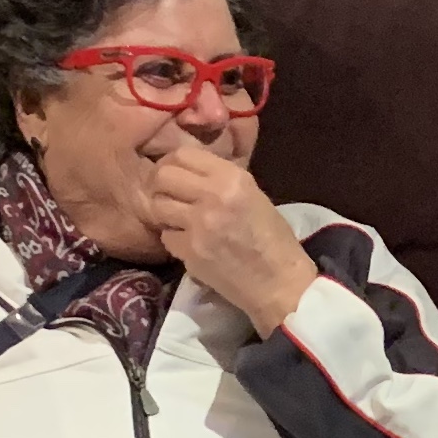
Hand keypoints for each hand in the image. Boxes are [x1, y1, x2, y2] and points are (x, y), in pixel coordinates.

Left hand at [145, 143, 319, 331]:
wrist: (279, 283)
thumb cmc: (273, 240)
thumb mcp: (253, 196)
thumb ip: (220, 181)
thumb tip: (187, 174)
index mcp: (233, 177)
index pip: (182, 155)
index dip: (171, 164)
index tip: (174, 176)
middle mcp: (214, 195)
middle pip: (163, 177)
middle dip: (160, 187)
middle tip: (169, 199)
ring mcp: (200, 224)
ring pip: (158, 206)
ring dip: (164, 214)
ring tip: (179, 222)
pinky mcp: (191, 250)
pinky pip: (166, 237)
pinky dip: (173, 240)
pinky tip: (189, 245)